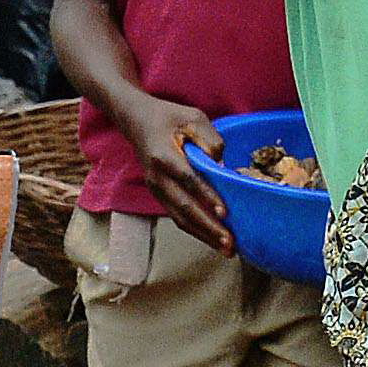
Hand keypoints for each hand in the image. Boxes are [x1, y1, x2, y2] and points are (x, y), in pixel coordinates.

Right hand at [119, 95, 231, 249]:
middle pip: (184, 207)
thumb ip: (210, 138)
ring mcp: (156, 189)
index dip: (207, 196)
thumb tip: (223, 166)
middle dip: (208, 227)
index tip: (224, 212)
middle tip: (230, 242)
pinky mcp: (160, 195)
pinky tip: (213, 239)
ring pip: (180, 218)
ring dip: (204, 235)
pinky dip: (196, 230)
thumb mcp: (192, 117)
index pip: (188, 179)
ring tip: (226, 249)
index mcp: (164, 156)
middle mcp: (157, 177)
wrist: (137, 121)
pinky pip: (177, 217)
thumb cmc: (169, 118)